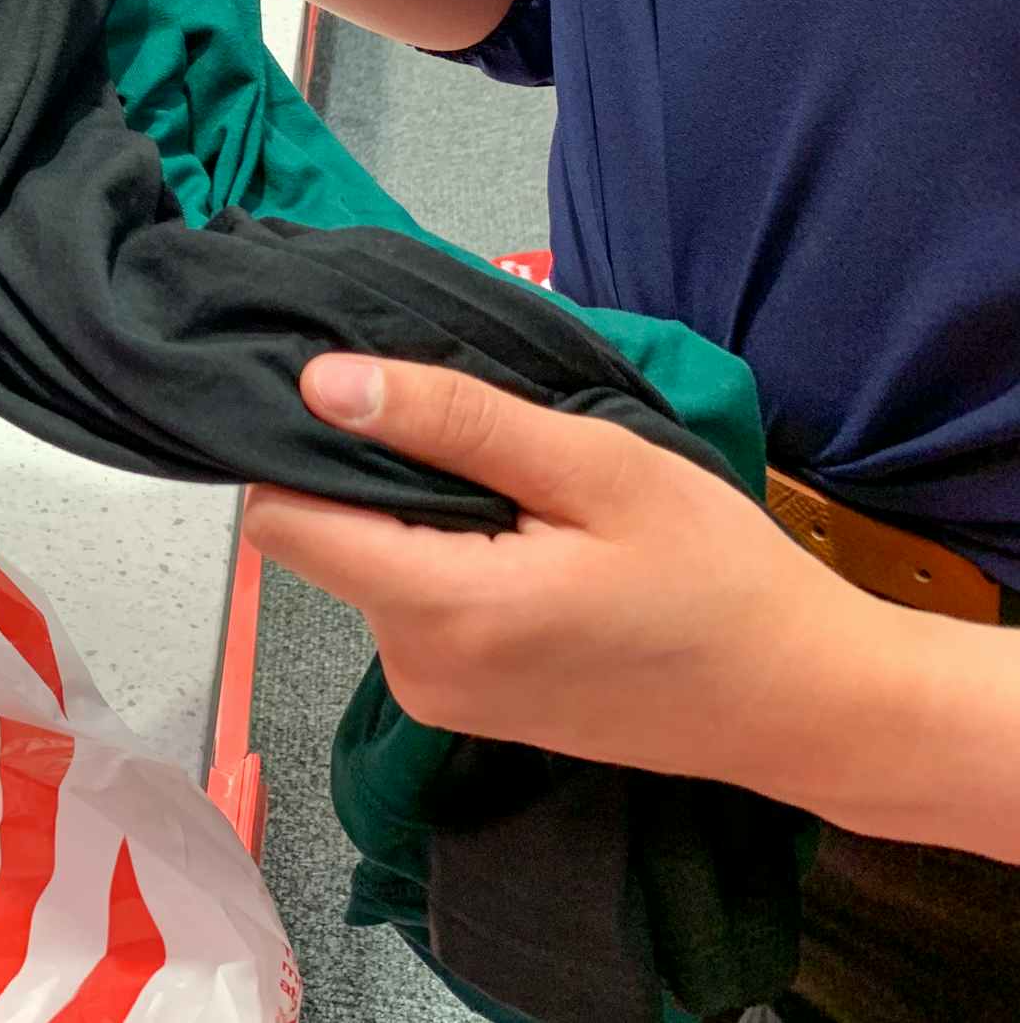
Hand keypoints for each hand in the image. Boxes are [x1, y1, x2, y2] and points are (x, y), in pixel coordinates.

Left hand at [242, 355, 874, 785]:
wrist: (803, 701)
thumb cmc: (716, 573)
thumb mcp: (594, 467)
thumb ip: (452, 423)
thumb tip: (322, 382)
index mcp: (441, 611)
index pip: (281, 522)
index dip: (302, 448)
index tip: (360, 398)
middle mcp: (415, 668)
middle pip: (323, 540)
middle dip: (376, 477)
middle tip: (480, 441)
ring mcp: (436, 696)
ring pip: (368, 567)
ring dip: (418, 519)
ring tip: (520, 494)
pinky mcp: (461, 703)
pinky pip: (411, 606)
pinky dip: (445, 560)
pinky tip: (526, 541)